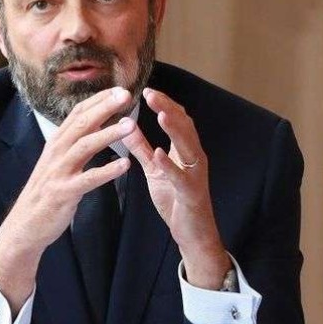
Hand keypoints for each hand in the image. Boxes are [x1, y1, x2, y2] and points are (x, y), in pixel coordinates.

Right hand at [0, 87, 135, 313]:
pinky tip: (126, 165)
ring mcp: (58, 172)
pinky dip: (107, 171)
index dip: (98, 99)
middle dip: (104, 107)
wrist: (24, 226)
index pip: (78, 113)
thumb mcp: (58, 162)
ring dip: (108, 134)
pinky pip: (88, 180)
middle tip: (127, 95)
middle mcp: (56, 152)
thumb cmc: (47, 192)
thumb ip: (73, 143)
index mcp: (57, 143)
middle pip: (82, 123)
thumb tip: (92, 123)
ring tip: (131, 125)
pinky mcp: (63, 193)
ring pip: (84, 146)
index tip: (119, 89)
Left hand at [122, 88, 230, 288]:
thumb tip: (127, 127)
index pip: (179, 120)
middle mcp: (194, 158)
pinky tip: (160, 153)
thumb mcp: (156, 170)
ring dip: (174, 130)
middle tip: (151, 93)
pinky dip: (171, 164)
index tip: (148, 90)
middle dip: (168, 109)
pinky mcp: (191, 193)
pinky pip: (181, 177)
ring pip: (188, 147)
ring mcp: (195, 175)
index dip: (165, 104)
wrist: (192, 233)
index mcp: (186, 151)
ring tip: (160, 114)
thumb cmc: (175, 200)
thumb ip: (143, 149)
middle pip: (185, 127)